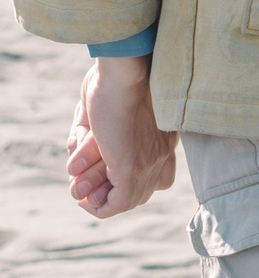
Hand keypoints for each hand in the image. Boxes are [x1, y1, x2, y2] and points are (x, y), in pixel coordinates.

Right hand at [65, 56, 175, 218]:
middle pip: (143, 188)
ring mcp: (149, 160)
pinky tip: (83, 199)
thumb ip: (94, 135)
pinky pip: (118, 202)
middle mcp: (162, 149)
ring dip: (99, 199)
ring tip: (79, 192)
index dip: (128, 180)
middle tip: (82, 188)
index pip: (161, 173)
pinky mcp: (131, 167)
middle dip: (110, 192)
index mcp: (162, 132)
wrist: (123, 71)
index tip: (99, 178)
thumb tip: (77, 158)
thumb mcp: (103, 107)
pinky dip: (100, 206)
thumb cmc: (111, 79)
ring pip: (128, 196)